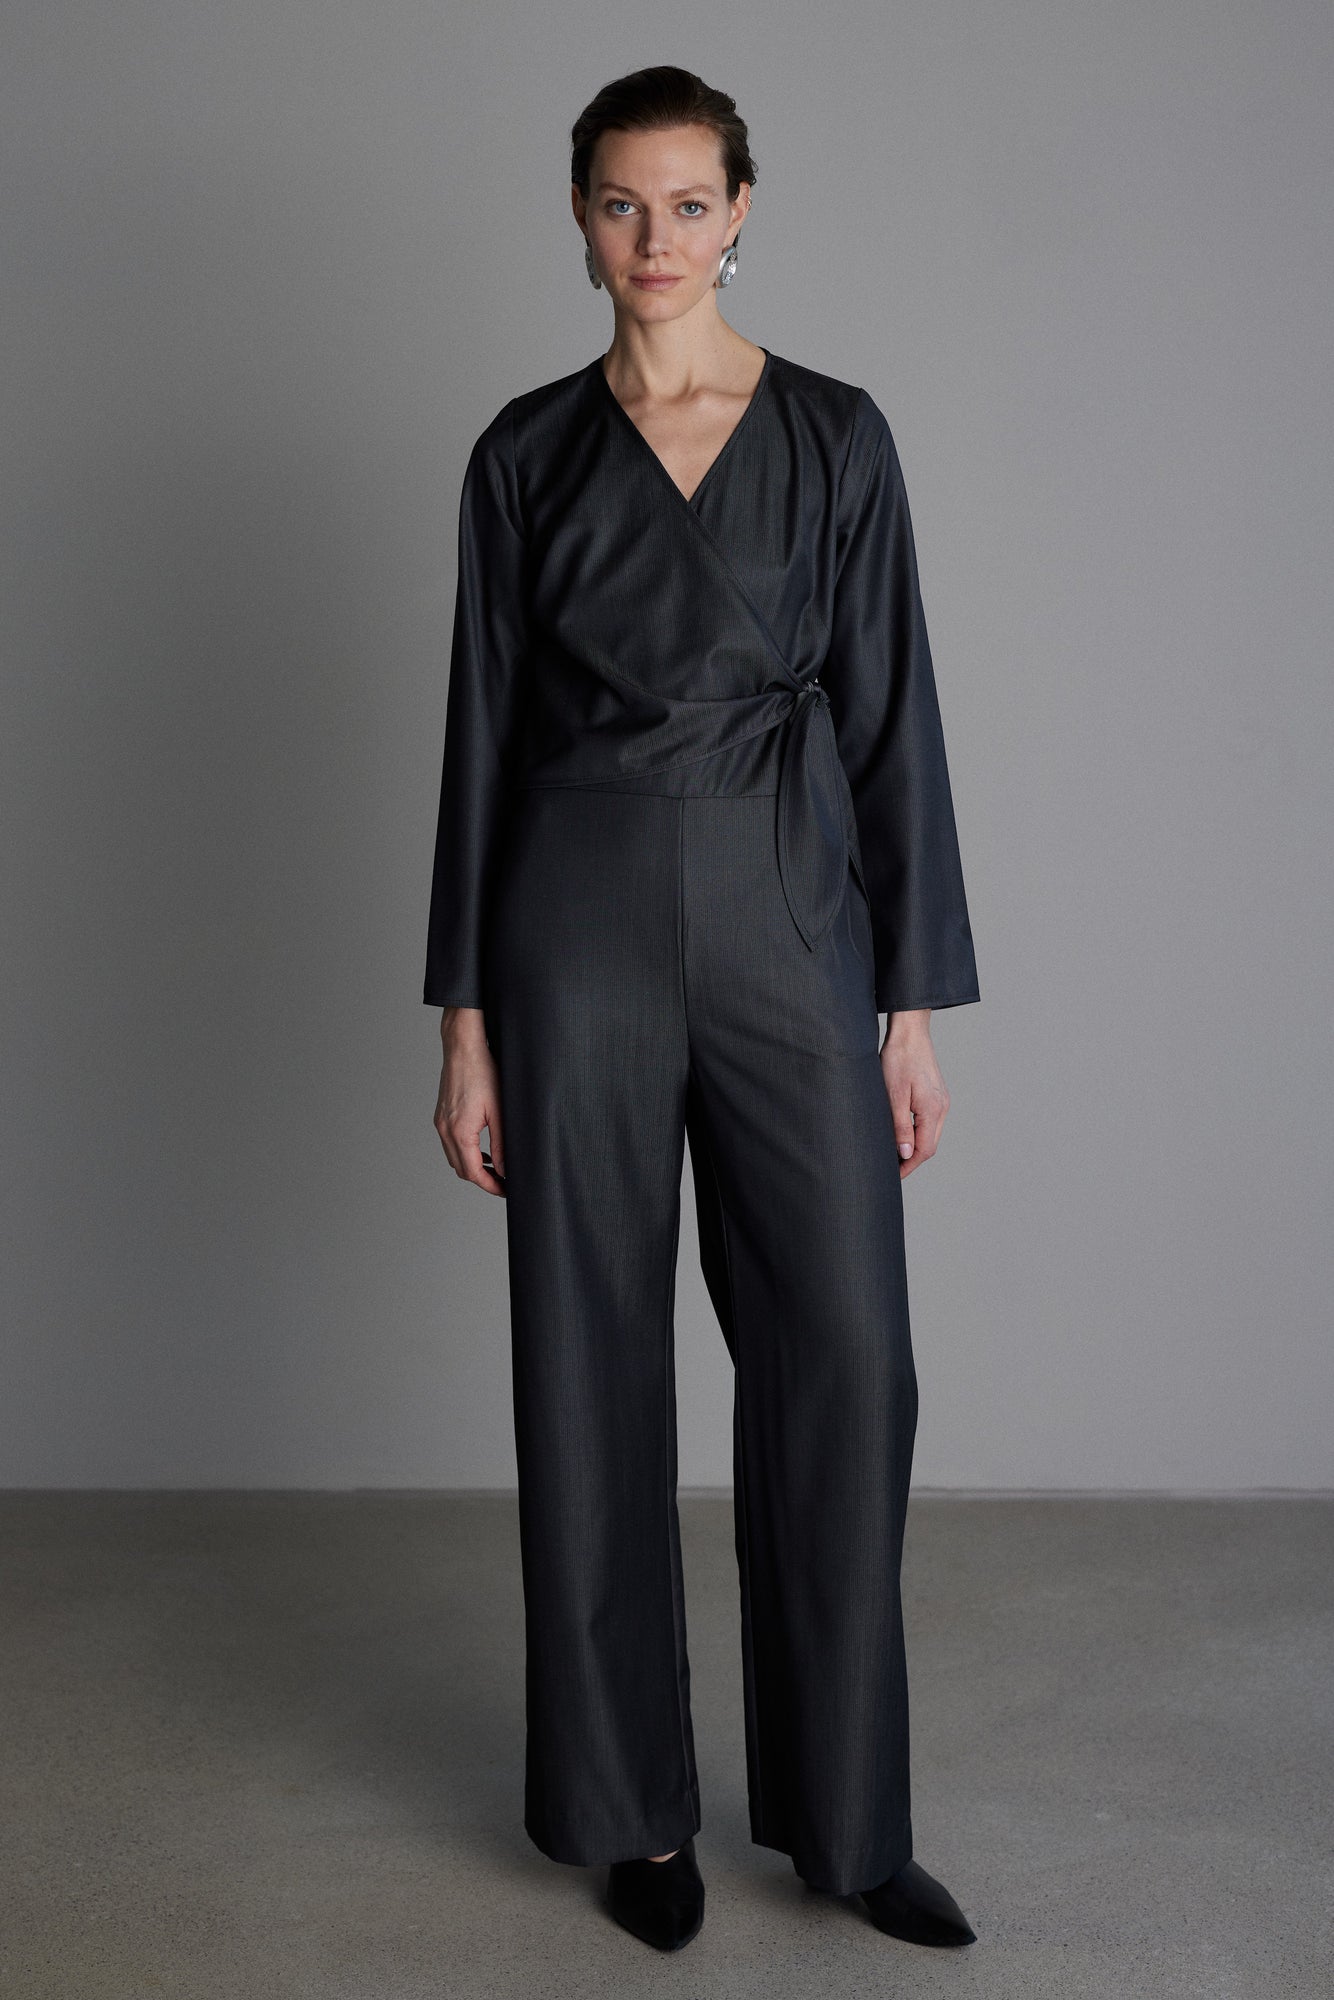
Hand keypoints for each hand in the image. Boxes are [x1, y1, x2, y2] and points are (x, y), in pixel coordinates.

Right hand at [434, 1007, 506, 1195]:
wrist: (463, 1047)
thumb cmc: (483, 1072)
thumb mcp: (499, 1111)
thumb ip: (501, 1144)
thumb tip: (504, 1169)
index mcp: (459, 1132)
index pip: (472, 1172)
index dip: (490, 1185)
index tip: (506, 1190)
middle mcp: (445, 1130)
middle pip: (461, 1169)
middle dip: (482, 1179)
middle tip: (503, 1183)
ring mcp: (440, 1123)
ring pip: (454, 1158)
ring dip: (473, 1167)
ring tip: (495, 1169)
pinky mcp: (441, 1115)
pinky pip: (451, 1144)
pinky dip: (465, 1153)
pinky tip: (482, 1150)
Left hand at [881, 1009, 949, 1178]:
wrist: (910, 1032)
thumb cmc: (898, 1059)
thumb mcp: (893, 1095)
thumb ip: (900, 1127)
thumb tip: (906, 1155)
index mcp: (933, 1110)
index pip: (924, 1151)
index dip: (908, 1166)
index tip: (893, 1175)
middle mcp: (942, 1108)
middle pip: (930, 1146)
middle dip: (911, 1160)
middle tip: (890, 1169)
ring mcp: (942, 1101)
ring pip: (930, 1135)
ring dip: (915, 1147)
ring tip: (894, 1154)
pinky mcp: (937, 1095)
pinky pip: (930, 1122)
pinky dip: (918, 1133)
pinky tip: (903, 1134)